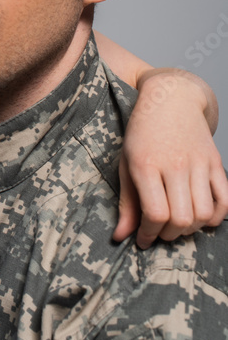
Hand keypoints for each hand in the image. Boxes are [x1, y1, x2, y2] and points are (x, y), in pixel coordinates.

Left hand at [113, 71, 227, 247]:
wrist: (170, 99)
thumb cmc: (142, 132)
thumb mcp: (126, 163)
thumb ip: (126, 202)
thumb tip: (121, 236)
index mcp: (146, 164)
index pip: (155, 213)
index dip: (149, 234)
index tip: (143, 239)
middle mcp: (174, 164)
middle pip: (181, 218)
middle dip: (169, 235)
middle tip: (160, 232)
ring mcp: (198, 163)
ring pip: (203, 213)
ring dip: (191, 229)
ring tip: (178, 225)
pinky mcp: (215, 162)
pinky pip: (225, 200)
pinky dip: (216, 216)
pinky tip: (201, 217)